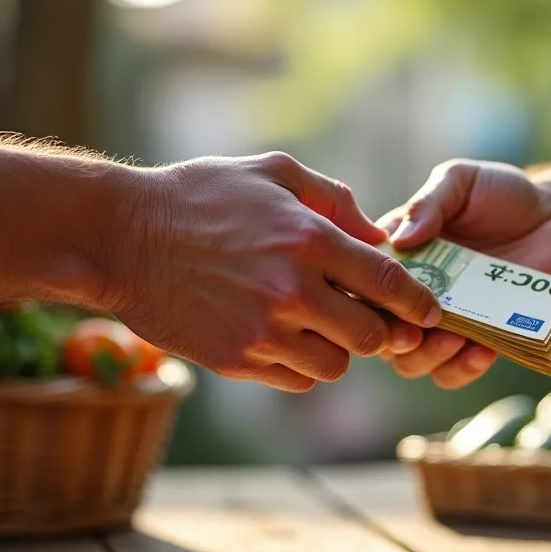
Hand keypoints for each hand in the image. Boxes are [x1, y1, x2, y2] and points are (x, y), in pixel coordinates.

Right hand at [103, 152, 441, 391]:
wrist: (120, 236)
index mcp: (308, 239)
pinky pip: (295, 379)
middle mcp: (292, 289)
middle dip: (376, 329)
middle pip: (371, 336)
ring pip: (335, 365)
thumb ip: (332, 200)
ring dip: (335, 349)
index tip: (430, 312)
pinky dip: (299, 366)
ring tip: (315, 326)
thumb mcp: (271, 173)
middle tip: (363, 317)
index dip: (418, 302)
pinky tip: (281, 338)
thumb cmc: (199, 195)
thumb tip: (378, 235)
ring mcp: (262, 330)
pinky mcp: (235, 359)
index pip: (388, 282)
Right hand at [376, 159, 550, 388]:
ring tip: (453, 337)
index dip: (363, 293)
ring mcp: (443, 321)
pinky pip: (453, 372)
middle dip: (391, 337)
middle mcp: (413, 293)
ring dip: (426, 356)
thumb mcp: (461, 182)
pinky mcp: (477, 340)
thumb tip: (400, 239)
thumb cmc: (504, 195)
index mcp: (399, 255)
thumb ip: (428, 203)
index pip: (362, 281)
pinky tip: (482, 350)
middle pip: (379, 330)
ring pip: (411, 361)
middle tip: (413, 329)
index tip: (380, 295)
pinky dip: (462, 369)